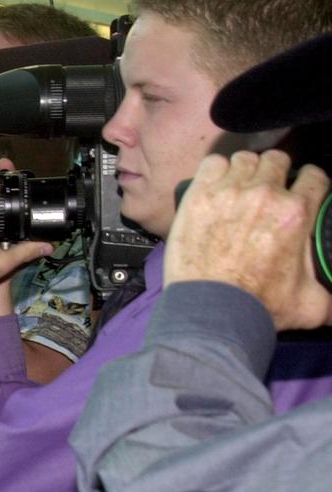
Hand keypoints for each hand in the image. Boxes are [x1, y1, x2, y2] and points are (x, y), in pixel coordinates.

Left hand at [165, 150, 331, 329]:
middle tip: (266, 192)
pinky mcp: (198, 196)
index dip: (309, 183)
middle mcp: (265, 195)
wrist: (211, 310)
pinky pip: (212, 163)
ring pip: (245, 160)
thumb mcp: (310, 305)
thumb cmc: (258, 306)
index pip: (314, 176)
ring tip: (240, 188)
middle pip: (277, 161)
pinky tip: (216, 185)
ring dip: (245, 171)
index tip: (299, 192)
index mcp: (297, 213)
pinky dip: (216, 171)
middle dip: (275, 174)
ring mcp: (229, 192)